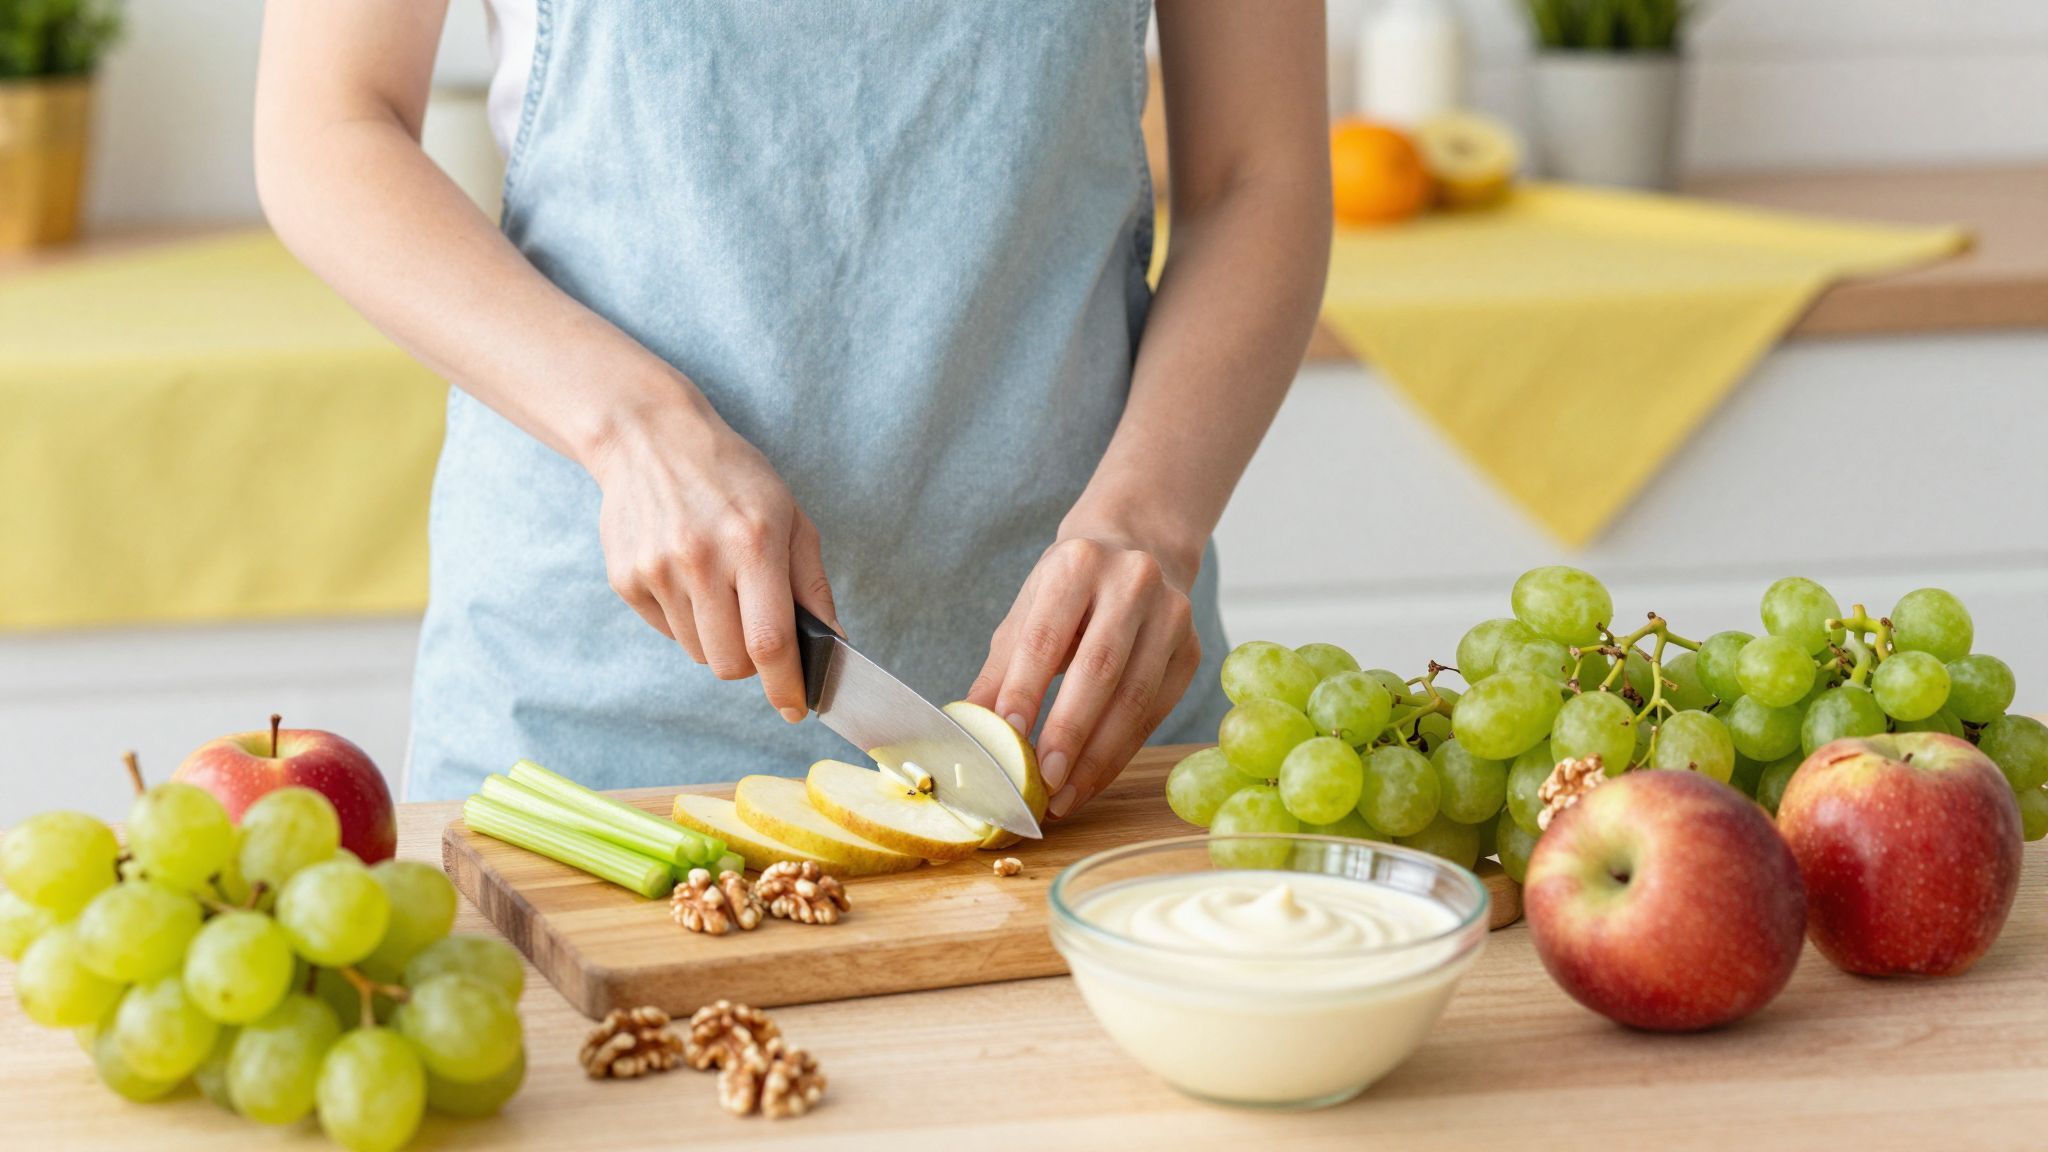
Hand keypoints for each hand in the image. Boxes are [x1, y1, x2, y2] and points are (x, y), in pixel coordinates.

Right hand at [589, 395, 836, 721]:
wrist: (649, 437)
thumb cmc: (732, 476)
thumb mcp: (790, 515)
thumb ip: (812, 584)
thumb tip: (832, 644)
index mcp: (753, 542)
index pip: (770, 641)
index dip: (786, 685)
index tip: (796, 708)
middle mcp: (701, 559)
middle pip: (729, 664)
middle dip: (752, 665)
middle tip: (757, 633)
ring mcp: (657, 570)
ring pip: (698, 653)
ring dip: (717, 639)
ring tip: (718, 588)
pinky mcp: (626, 578)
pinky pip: (666, 631)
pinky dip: (685, 619)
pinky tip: (686, 574)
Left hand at [968, 532, 1201, 818]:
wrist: (1137, 547)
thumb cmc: (1069, 590)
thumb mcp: (1027, 612)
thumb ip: (1000, 671)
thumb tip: (971, 732)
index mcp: (1078, 563)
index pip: (1046, 636)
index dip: (1026, 689)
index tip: (1007, 737)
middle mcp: (1133, 581)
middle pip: (1099, 669)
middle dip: (1069, 732)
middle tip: (1043, 783)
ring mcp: (1172, 615)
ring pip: (1135, 697)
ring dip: (1097, 757)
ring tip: (1064, 796)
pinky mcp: (1191, 650)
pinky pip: (1155, 713)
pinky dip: (1120, 753)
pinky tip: (1092, 779)